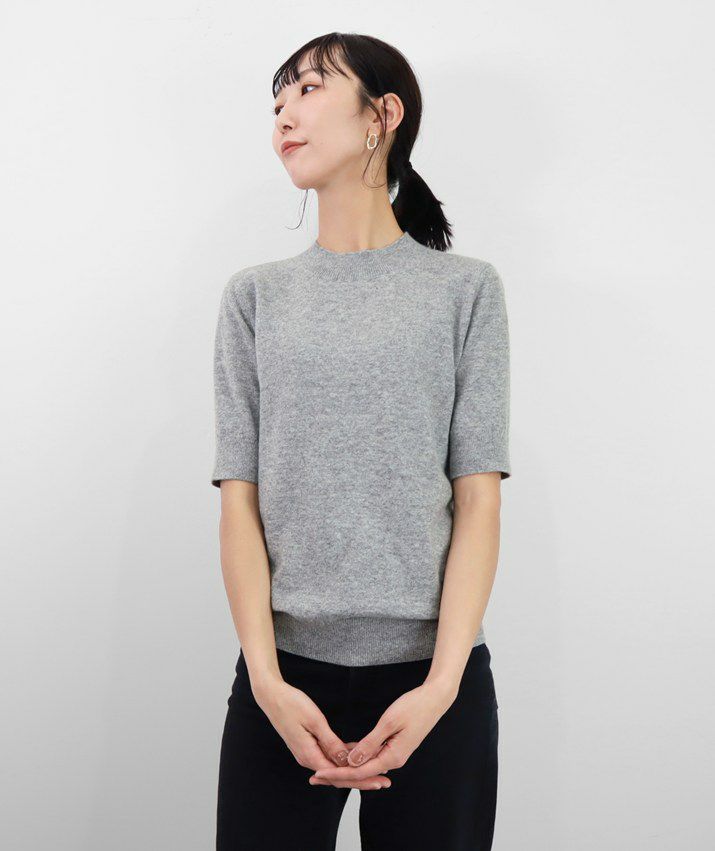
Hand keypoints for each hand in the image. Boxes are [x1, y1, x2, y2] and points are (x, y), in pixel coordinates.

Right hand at [254, 680, 390, 789]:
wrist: (271, 696)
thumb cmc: (291, 704)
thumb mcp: (315, 721)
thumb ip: (330, 742)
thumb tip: (346, 761)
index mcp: (309, 755)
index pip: (340, 776)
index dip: (362, 780)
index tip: (380, 781)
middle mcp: (307, 758)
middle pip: (339, 775)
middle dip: (363, 779)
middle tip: (384, 781)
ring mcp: (306, 752)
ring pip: (334, 766)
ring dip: (354, 768)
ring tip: (377, 767)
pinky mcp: (307, 745)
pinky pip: (328, 756)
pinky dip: (343, 757)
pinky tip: (357, 753)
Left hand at [308, 681, 456, 787]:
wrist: (435, 699)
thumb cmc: (414, 707)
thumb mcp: (388, 722)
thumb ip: (370, 743)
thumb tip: (352, 761)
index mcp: (392, 757)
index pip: (359, 772)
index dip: (336, 773)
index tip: (318, 773)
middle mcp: (393, 760)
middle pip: (361, 773)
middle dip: (337, 775)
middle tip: (314, 776)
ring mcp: (394, 753)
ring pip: (366, 765)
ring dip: (346, 766)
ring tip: (324, 766)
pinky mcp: (394, 746)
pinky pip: (372, 755)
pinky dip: (358, 755)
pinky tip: (344, 752)